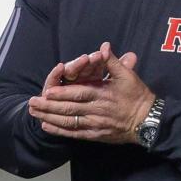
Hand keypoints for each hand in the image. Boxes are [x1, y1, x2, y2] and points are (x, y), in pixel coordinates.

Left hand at [28, 43, 153, 144]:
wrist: (148, 121)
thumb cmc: (137, 95)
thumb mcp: (127, 75)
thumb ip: (112, 61)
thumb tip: (103, 46)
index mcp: (102, 94)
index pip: (79, 93)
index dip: (62, 94)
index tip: (46, 92)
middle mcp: (96, 110)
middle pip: (69, 109)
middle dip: (49, 107)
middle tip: (32, 104)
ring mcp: (95, 124)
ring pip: (69, 122)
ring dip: (50, 118)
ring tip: (35, 115)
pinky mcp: (96, 134)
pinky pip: (75, 134)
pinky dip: (60, 131)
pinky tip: (47, 127)